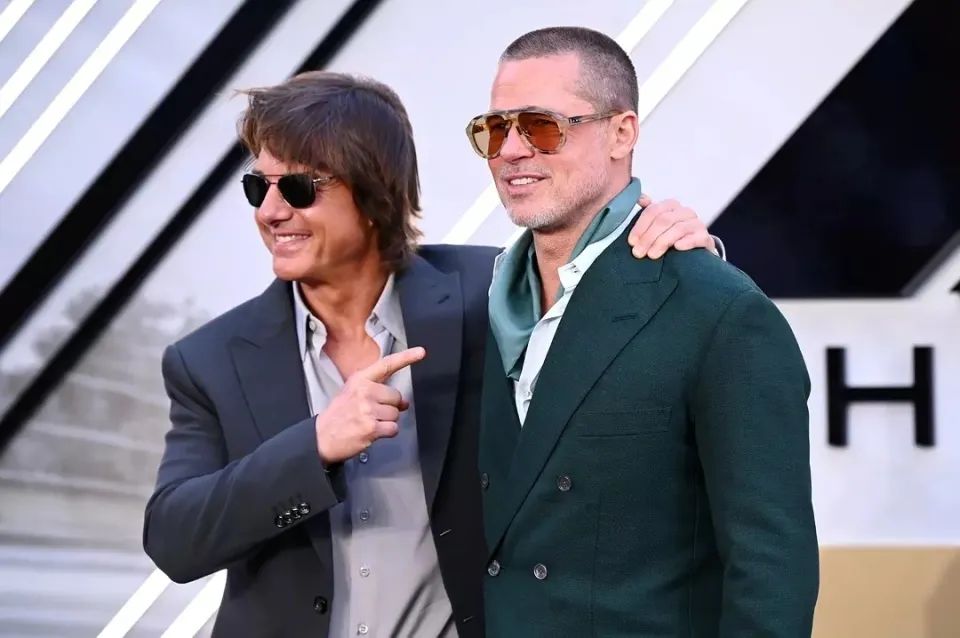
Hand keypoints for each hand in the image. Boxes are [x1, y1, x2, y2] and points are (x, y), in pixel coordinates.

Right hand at [314, 346, 425, 463]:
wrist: (321, 437)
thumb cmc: (339, 415)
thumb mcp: (353, 394)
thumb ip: (378, 393)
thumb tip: (405, 402)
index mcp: (360, 380)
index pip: (386, 365)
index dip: (406, 358)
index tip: (421, 352)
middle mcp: (365, 391)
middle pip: (396, 396)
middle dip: (389, 407)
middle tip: (372, 413)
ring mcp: (368, 409)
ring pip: (395, 414)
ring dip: (387, 421)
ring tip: (369, 422)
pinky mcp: (371, 427)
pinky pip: (393, 428)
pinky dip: (387, 432)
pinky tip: (372, 432)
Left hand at [627, 194, 715, 258]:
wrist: (695, 250)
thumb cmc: (671, 236)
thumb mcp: (658, 225)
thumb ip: (649, 213)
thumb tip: (640, 199)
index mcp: (670, 206)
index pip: (653, 211)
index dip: (640, 226)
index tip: (631, 242)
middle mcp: (685, 212)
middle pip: (663, 220)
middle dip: (648, 238)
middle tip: (638, 253)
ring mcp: (697, 224)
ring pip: (678, 229)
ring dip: (662, 242)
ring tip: (652, 255)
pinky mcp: (705, 237)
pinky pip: (696, 237)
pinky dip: (686, 242)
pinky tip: (677, 248)